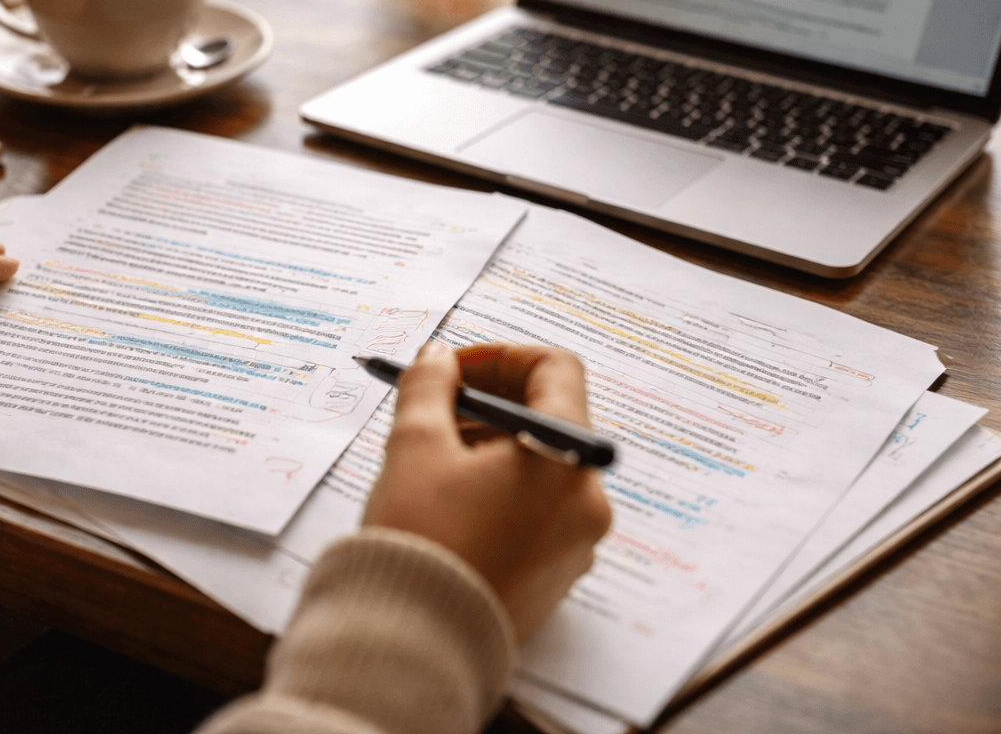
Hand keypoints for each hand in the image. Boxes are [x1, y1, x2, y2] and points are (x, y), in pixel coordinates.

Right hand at [362, 341, 611, 639]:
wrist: (417, 642)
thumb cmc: (420, 540)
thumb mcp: (414, 446)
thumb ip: (429, 387)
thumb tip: (439, 359)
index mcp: (564, 458)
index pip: (555, 370)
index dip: (501, 357)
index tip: (454, 369)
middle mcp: (587, 499)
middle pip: (550, 420)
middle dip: (490, 405)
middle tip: (435, 409)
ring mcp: (577, 541)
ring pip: (542, 468)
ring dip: (492, 449)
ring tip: (433, 459)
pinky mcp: (558, 574)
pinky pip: (539, 512)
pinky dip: (502, 491)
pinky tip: (451, 503)